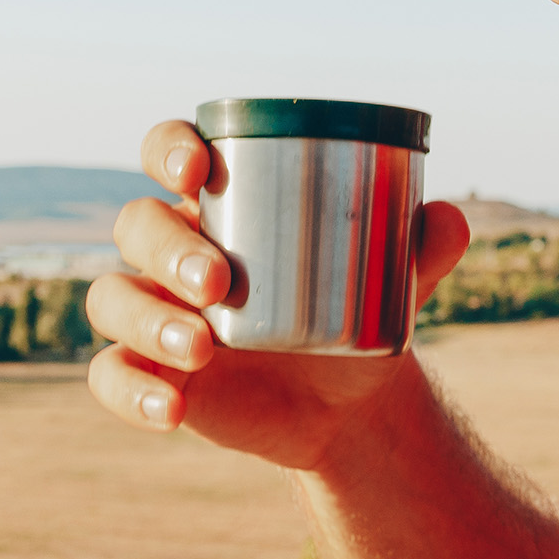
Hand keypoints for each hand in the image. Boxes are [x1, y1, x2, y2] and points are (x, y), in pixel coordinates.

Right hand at [84, 119, 470, 470]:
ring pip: (111, 298)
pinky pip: (109, 375)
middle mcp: (172, 250)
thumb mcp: (392, 280)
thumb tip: (449, 219)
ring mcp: (152, 311)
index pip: (170, 152)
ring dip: (147, 319)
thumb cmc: (357, 312)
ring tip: (203, 349)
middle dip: (167, 247)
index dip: (168, 148)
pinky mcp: (148, 371)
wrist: (348, 403)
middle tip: (218, 280)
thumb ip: (421, 248)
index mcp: (220, 203)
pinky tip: (171, 410)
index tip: (196, 167)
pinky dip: (131, 392)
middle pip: (136, 224)